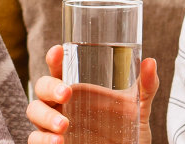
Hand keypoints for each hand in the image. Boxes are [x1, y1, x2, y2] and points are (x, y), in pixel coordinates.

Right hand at [25, 44, 160, 143]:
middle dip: (49, 88)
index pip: (59, 69)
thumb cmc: (127, 131)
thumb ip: (146, 87)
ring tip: (63, 125)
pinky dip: (42, 139)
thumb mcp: (139, 108)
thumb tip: (150, 62)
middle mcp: (62, 104)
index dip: (54, 58)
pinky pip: (35, 139)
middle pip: (41, 88)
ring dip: (45, 116)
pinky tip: (58, 142)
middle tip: (66, 94)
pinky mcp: (52, 143)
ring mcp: (54, 124)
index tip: (58, 50)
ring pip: (34, 112)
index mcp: (77, 89)